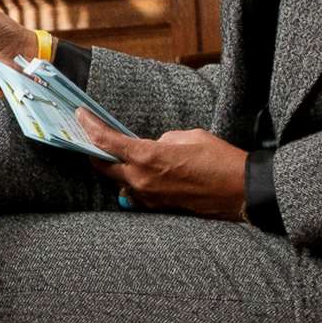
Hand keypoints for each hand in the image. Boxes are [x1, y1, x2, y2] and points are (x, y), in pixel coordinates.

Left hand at [77, 114, 250, 221]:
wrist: (241, 192)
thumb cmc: (220, 160)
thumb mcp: (190, 136)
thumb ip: (163, 140)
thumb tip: (154, 146)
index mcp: (147, 157)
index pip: (106, 141)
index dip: (89, 126)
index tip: (80, 115)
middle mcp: (141, 180)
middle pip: (103, 165)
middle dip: (95, 149)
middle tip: (91, 135)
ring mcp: (148, 197)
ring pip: (118, 180)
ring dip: (114, 167)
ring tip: (115, 152)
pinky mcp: (158, 207)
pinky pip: (134, 192)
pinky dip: (131, 180)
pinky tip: (137, 170)